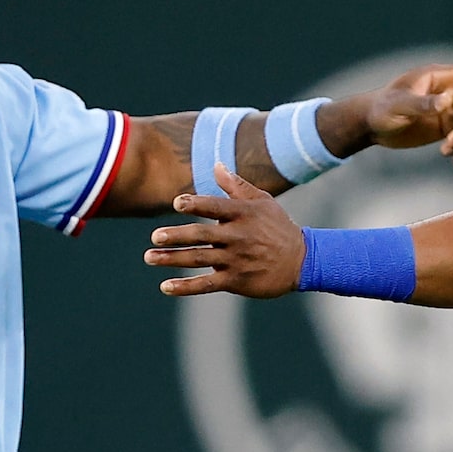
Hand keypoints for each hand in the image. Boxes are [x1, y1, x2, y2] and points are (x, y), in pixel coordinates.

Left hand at [146, 167, 305, 298]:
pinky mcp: (236, 281)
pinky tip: (166, 286)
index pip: (214, 207)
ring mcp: (236, 260)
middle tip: (155, 237)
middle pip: (201, 235)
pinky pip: (207, 284)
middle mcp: (238, 237)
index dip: (195, 204)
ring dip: (172, 259)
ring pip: (199, 259)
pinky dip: (186, 287)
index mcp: (242, 214)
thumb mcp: (262, 201)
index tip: (176, 204)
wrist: (302, 261)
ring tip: (150, 257)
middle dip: (176, 236)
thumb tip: (216, 165)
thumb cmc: (278, 227)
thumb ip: (236, 185)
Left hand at [353, 60, 452, 164]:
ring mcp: (449, 111)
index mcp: (440, 79)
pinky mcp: (446, 128)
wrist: (371, 125)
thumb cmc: (382, 108)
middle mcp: (449, 92)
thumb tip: (448, 101)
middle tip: (452, 144)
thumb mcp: (399, 106)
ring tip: (447, 155)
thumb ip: (423, 104)